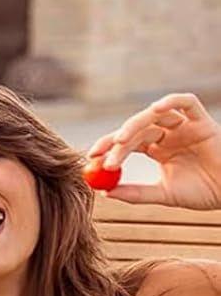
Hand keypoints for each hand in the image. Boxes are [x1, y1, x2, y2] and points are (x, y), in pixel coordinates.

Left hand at [85, 93, 220, 209]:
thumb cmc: (202, 193)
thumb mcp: (164, 195)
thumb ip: (136, 193)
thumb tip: (104, 193)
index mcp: (158, 149)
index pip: (127, 143)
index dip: (108, 147)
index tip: (90, 158)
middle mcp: (169, 135)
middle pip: (137, 129)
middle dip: (116, 140)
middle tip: (101, 153)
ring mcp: (185, 127)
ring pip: (156, 116)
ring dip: (135, 124)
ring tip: (121, 140)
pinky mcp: (203, 122)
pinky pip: (187, 103)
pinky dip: (172, 101)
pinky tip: (156, 108)